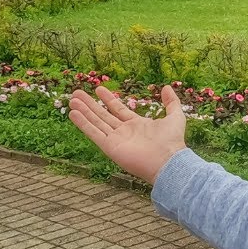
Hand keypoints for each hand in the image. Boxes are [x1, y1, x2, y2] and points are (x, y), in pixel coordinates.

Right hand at [69, 84, 186, 184]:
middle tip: (77, 93)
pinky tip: (73, 114)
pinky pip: (94, 133)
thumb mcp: (175, 116)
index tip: (98, 89)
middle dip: (90, 104)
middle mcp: (124, 132)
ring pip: (96, 122)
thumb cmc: (172, 142)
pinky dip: (83, 124)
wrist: (168, 161)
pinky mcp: (110, 147)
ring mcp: (116, 140)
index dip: (108, 99)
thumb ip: (171, 102)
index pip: (118, 110)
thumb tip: (167, 87)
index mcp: (137, 125)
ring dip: (83, 111)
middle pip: (103, 115)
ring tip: (72, 100)